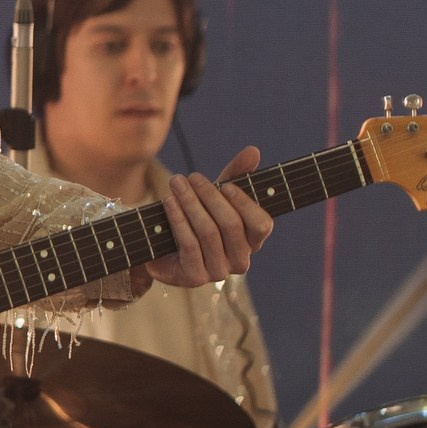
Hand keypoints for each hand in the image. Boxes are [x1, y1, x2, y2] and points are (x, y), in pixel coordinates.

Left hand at [148, 149, 275, 287]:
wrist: (164, 246)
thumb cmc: (199, 216)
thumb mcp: (218, 194)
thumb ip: (237, 174)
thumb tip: (253, 151)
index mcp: (253, 241)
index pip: (262, 225)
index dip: (246, 204)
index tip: (227, 185)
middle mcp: (240, 260)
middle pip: (231, 225)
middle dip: (210, 197)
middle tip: (193, 176)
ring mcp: (218, 271)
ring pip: (208, 233)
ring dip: (191, 204)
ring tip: (177, 183)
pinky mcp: (195, 277)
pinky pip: (189, 244)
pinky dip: (178, 220)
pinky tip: (169, 202)